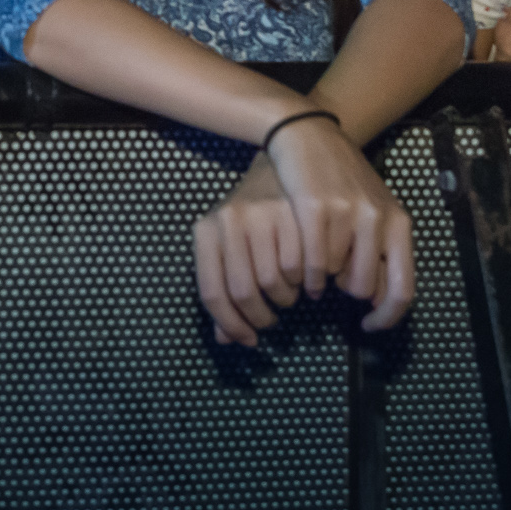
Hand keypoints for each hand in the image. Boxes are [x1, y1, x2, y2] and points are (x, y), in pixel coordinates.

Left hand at [192, 154, 303, 346]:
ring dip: (284, 301)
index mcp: (205, 230)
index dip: (230, 325)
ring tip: (287, 294)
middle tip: (270, 320)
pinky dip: (305, 284)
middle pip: (244, 292)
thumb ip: (224, 292)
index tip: (246, 340)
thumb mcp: (227, 249)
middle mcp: (229, 218)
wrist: (276, 169)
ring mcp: (261, 213)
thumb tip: (226, 339)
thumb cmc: (249, 220)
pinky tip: (304, 281)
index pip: (211, 293)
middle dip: (260, 318)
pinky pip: (300, 267)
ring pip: (274, 282)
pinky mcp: (292, 211)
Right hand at [251, 113, 415, 330]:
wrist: (308, 135)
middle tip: (332, 275)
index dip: (387, 317)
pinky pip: (311, 263)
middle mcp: (378, 218)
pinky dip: (303, 274)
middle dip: (344, 289)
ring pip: (334, 277)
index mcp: (398, 222)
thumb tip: (379, 305)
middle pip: (363, 288)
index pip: (403, 289)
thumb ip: (380, 254)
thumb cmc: (340, 181)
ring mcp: (347, 212)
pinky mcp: (316, 208)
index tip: (370, 326)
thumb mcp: (373, 212)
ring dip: (320, 279)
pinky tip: (299, 268)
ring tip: (313, 261)